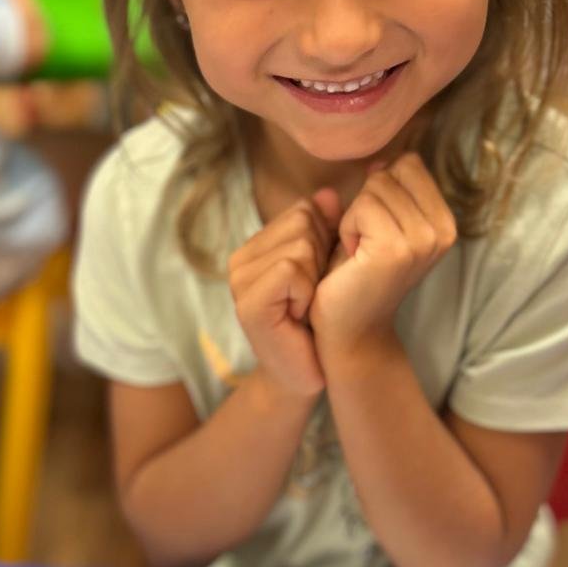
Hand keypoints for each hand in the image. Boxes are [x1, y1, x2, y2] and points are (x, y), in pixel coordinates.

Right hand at [228, 190, 341, 396]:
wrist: (308, 373)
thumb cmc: (318, 322)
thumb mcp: (324, 266)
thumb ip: (324, 229)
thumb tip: (328, 193)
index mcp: (255, 247)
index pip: (303, 209)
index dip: (325, 242)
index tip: (317, 280)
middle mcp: (240, 260)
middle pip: (302, 222)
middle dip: (321, 258)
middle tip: (311, 296)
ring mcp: (239, 281)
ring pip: (300, 245)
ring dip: (316, 279)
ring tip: (304, 307)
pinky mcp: (247, 302)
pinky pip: (291, 270)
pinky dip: (307, 293)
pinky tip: (298, 317)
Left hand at [312, 153, 455, 356]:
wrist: (351, 331)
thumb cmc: (357, 276)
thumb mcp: (380, 225)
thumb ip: (388, 192)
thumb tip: (382, 161)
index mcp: (445, 222)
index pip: (409, 165)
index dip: (381, 192)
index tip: (375, 232)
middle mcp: (442, 230)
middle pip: (392, 172)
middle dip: (367, 203)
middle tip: (364, 244)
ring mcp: (423, 240)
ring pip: (375, 187)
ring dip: (355, 218)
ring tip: (359, 253)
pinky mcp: (397, 249)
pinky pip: (362, 207)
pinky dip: (347, 228)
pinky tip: (353, 258)